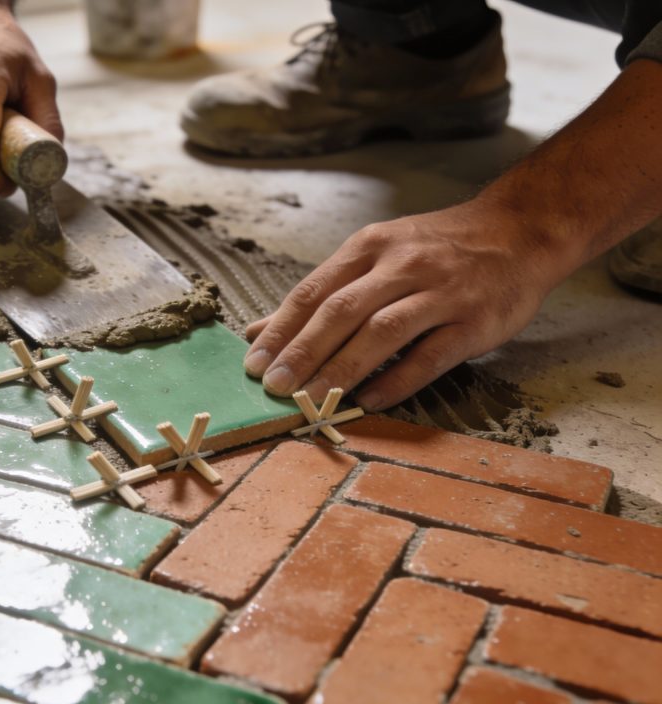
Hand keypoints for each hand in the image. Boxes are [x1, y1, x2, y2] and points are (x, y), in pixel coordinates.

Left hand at [243, 200, 568, 410]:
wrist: (520, 230)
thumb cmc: (436, 248)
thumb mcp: (375, 255)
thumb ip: (321, 294)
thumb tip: (259, 331)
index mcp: (370, 247)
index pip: (314, 292)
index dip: (280, 330)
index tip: (253, 364)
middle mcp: (402, 266)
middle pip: (342, 311)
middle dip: (303, 352)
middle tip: (275, 388)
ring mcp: (441, 292)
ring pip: (382, 333)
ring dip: (342, 369)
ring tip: (312, 400)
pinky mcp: (474, 321)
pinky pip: (430, 355)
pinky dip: (397, 380)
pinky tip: (369, 401)